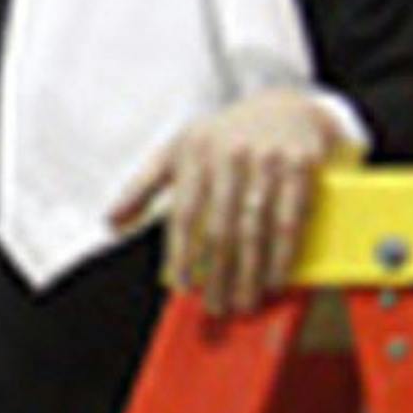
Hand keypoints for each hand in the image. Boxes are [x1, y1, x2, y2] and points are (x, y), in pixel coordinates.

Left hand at [107, 88, 352, 316]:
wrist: (285, 105)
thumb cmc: (224, 136)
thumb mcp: (179, 149)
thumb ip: (143, 185)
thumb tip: (110, 221)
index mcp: (196, 152)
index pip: (185, 211)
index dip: (181, 251)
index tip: (182, 285)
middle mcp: (231, 154)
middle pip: (221, 226)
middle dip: (218, 273)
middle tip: (216, 307)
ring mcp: (268, 159)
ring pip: (256, 227)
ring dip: (249, 272)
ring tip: (243, 302)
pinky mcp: (301, 165)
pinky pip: (292, 218)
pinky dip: (283, 254)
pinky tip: (275, 279)